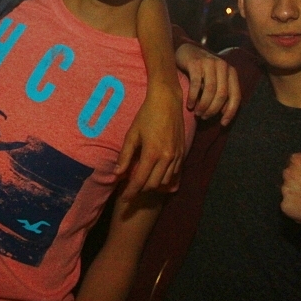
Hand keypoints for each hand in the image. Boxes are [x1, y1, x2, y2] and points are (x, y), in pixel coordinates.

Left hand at [115, 82, 183, 198]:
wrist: (167, 101)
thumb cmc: (146, 115)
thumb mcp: (132, 134)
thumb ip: (125, 156)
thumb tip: (117, 173)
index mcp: (152, 153)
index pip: (140, 180)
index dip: (131, 192)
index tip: (124, 199)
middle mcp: (167, 158)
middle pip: (153, 185)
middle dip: (141, 189)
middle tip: (131, 187)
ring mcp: (177, 156)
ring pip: (165, 181)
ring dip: (153, 184)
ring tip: (143, 179)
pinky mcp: (183, 152)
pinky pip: (175, 173)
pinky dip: (165, 178)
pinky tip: (157, 174)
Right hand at [175, 43, 240, 123]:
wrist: (187, 51)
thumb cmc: (202, 70)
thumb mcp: (216, 79)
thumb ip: (222, 92)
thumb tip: (225, 113)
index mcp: (231, 72)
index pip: (236, 96)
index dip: (230, 112)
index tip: (222, 123)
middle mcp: (223, 66)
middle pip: (222, 94)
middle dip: (213, 109)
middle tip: (204, 117)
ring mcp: (209, 63)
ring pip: (210, 90)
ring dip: (203, 105)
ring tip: (197, 113)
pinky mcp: (196, 63)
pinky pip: (196, 84)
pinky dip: (193, 97)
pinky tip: (189, 105)